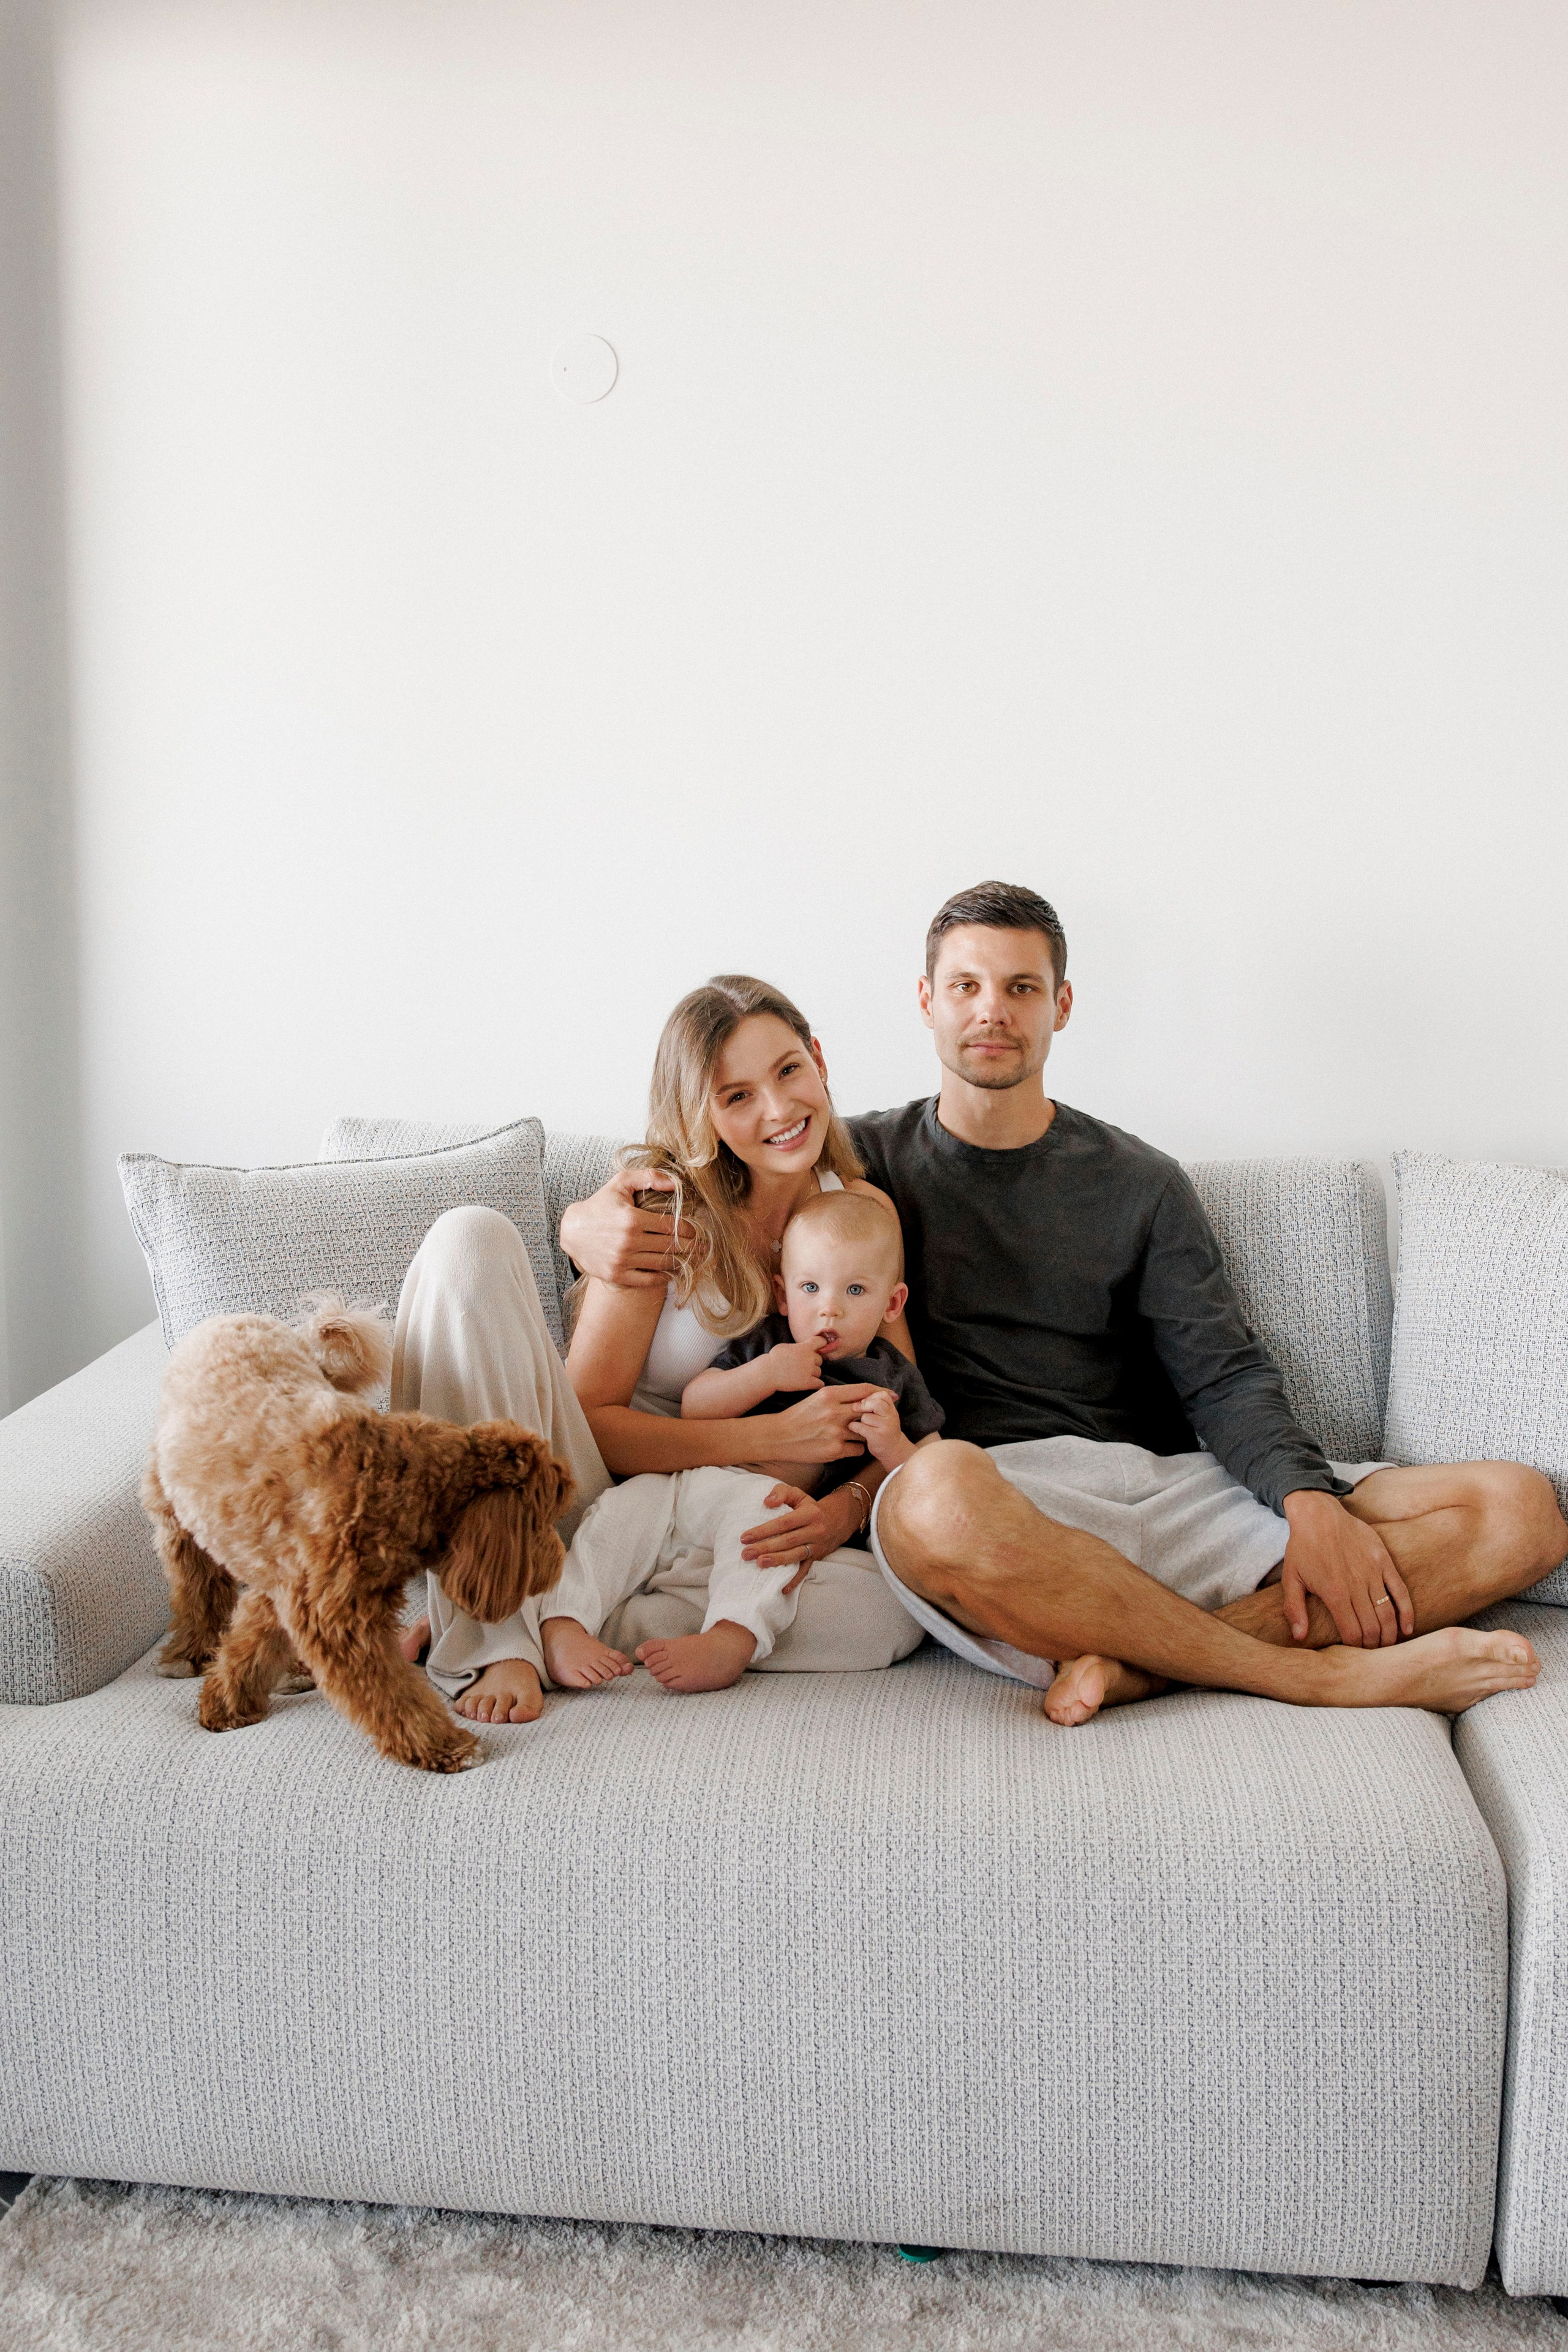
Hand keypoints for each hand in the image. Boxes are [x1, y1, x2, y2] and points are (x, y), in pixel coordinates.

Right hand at [558, 1167, 695, 1289]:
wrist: (572, 1231)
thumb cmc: (600, 1205)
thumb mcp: (620, 1183)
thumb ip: (648, 1178)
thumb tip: (676, 1184)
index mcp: (632, 1219)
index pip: (672, 1226)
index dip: (689, 1229)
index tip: (698, 1231)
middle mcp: (628, 1242)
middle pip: (671, 1246)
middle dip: (692, 1247)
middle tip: (704, 1247)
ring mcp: (622, 1261)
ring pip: (663, 1264)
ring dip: (681, 1262)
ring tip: (693, 1259)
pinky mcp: (617, 1276)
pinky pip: (648, 1280)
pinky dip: (663, 1277)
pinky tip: (672, 1272)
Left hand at [739, 1483, 839, 1591]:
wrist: (838, 1520)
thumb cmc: (810, 1507)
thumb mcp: (798, 1494)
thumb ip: (781, 1492)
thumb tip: (767, 1502)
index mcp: (809, 1513)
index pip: (784, 1523)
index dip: (765, 1530)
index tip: (745, 1537)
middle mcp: (815, 1530)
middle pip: (788, 1540)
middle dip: (766, 1547)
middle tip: (746, 1554)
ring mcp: (817, 1546)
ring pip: (796, 1555)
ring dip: (777, 1561)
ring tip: (759, 1564)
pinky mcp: (817, 1558)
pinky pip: (805, 1571)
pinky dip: (794, 1580)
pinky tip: (782, 1588)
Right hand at [761, 1384, 876, 1461]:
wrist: (778, 1436)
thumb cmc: (798, 1415)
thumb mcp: (817, 1398)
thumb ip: (839, 1396)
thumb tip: (863, 1396)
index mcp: (829, 1394)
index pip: (864, 1390)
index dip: (881, 1392)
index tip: (890, 1395)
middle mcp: (834, 1412)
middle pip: (869, 1410)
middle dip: (878, 1413)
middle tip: (883, 1416)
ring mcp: (835, 1432)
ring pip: (866, 1431)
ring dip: (866, 1433)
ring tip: (858, 1433)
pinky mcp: (834, 1450)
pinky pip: (859, 1449)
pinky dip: (857, 1447)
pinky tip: (848, 1445)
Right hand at [768, 1339, 826, 1392]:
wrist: (768, 1372)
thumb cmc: (773, 1358)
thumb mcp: (786, 1347)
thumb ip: (798, 1347)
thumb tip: (802, 1348)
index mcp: (805, 1347)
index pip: (821, 1341)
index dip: (821, 1344)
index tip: (820, 1347)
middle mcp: (810, 1358)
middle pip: (819, 1360)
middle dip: (813, 1362)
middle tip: (803, 1365)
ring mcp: (809, 1371)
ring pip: (819, 1372)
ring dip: (813, 1374)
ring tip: (802, 1375)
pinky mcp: (807, 1383)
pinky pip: (819, 1384)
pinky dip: (816, 1384)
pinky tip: (810, 1383)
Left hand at [846, 1387, 911, 1468]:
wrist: (893, 1450)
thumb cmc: (883, 1429)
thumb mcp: (883, 1414)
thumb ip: (874, 1403)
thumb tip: (856, 1396)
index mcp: (892, 1408)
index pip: (881, 1395)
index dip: (869, 1397)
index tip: (863, 1402)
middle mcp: (891, 1416)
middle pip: (875, 1403)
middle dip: (863, 1406)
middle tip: (855, 1409)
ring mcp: (886, 1426)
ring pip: (865, 1416)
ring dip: (859, 1419)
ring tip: (861, 1424)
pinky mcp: (878, 1437)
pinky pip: (860, 1427)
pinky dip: (854, 1427)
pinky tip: (854, 1429)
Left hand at [1280, 1489, 1413, 1647]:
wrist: (1319, 1514)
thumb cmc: (1303, 1548)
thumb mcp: (1291, 1578)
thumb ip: (1294, 1609)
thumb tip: (1298, 1637)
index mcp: (1334, 1593)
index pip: (1352, 1633)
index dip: (1355, 1648)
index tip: (1354, 1655)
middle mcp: (1356, 1585)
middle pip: (1373, 1627)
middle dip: (1374, 1646)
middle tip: (1372, 1654)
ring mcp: (1373, 1573)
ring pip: (1388, 1613)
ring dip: (1390, 1635)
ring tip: (1387, 1646)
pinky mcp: (1384, 1561)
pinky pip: (1400, 1591)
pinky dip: (1407, 1612)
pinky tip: (1408, 1629)